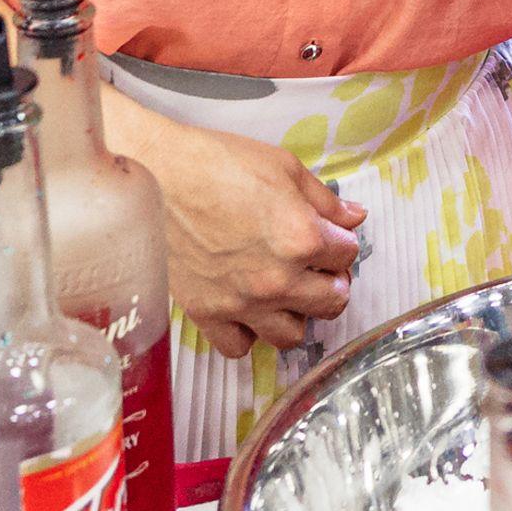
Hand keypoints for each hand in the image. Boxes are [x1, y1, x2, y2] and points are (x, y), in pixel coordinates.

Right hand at [120, 109, 366, 357]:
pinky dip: (248, 332)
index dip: (342, 241)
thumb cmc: (218, 163)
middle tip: (317, 266)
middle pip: (331, 302)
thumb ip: (325, 200)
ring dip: (296, 313)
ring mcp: (241, 302)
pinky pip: (239, 347)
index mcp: (302, 238)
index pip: (348, 255)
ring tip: (286, 290)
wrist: (156, 174)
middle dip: (331, 281)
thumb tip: (355, 217)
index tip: (330, 235)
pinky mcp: (206, 314)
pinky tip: (247, 307)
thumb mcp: (284, 167)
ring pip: (291, 335)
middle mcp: (276, 279)